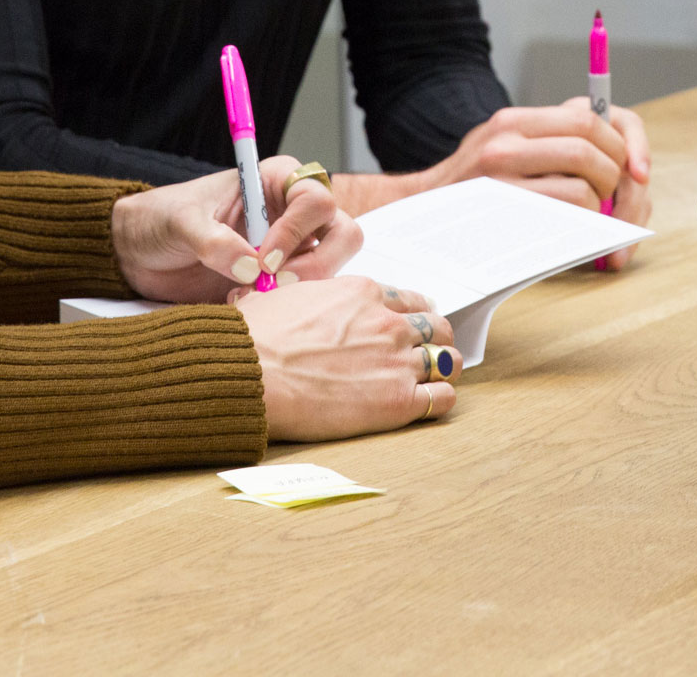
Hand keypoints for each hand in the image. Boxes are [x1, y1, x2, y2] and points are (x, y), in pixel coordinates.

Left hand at [111, 155, 361, 303]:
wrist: (139, 253)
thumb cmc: (162, 219)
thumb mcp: (180, 222)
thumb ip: (212, 240)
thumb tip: (249, 267)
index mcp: (276, 181)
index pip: (316, 197)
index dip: (297, 229)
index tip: (263, 256)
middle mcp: (293, 213)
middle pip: (343, 234)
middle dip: (316, 264)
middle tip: (274, 283)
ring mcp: (292, 250)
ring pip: (331, 270)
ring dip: (299, 290)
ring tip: (248, 296)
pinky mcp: (281, 282)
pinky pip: (306, 297)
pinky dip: (284, 308)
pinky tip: (244, 306)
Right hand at [237, 276, 460, 438]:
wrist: (249, 373)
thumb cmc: (253, 336)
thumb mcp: (281, 297)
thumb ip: (300, 297)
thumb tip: (277, 301)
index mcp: (362, 293)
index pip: (409, 300)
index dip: (413, 314)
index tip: (412, 325)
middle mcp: (387, 323)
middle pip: (436, 326)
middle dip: (434, 339)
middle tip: (426, 352)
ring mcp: (396, 361)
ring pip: (447, 359)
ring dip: (442, 368)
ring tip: (434, 378)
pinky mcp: (398, 401)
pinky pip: (443, 398)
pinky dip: (441, 399)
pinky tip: (429, 403)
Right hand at [406, 98, 652, 250]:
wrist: (414, 215)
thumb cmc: (469, 188)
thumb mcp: (500, 147)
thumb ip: (547, 142)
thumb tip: (616, 155)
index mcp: (514, 121)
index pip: (588, 116)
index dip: (625, 142)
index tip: (637, 168)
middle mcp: (507, 140)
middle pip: (592, 146)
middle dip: (617, 175)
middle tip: (614, 196)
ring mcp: (502, 177)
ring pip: (584, 184)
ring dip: (600, 206)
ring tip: (591, 216)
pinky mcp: (504, 211)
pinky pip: (565, 214)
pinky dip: (583, 225)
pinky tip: (575, 231)